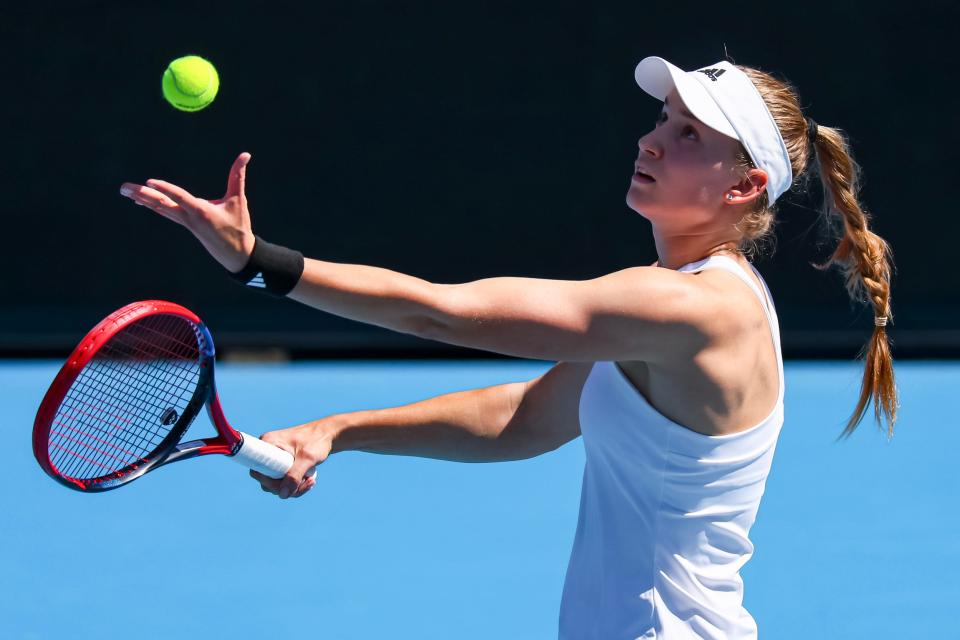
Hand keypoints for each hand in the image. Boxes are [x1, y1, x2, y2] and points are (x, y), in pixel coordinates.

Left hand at [119, 152, 256, 272]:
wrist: (235, 253)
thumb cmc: (238, 225)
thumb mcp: (239, 200)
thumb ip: (238, 176)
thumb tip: (246, 154)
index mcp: (201, 211)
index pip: (180, 197)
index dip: (165, 189)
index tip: (150, 182)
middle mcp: (188, 217)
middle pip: (161, 204)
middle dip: (142, 195)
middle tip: (123, 188)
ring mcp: (184, 221)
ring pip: (159, 208)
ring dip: (141, 199)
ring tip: (124, 190)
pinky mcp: (184, 224)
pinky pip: (163, 212)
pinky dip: (151, 205)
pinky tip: (139, 200)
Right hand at [248, 417, 338, 498]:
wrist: (329, 435)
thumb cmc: (317, 441)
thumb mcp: (306, 458)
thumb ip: (295, 476)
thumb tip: (283, 494)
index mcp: (267, 444)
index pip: (257, 470)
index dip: (268, 482)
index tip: (286, 483)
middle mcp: (268, 451)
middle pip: (267, 481)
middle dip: (287, 487)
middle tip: (307, 483)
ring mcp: (275, 459)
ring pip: (277, 484)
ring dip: (295, 488)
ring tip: (311, 480)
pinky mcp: (283, 465)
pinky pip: (284, 481)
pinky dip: (297, 485)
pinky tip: (310, 480)